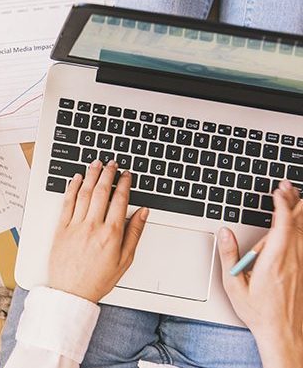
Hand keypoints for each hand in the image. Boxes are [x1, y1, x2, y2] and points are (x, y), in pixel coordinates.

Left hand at [48, 160, 148, 302]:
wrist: (71, 293)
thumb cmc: (98, 280)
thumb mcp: (125, 260)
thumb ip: (134, 233)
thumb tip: (143, 213)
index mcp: (111, 234)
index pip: (120, 200)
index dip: (124, 184)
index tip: (126, 175)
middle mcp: (92, 227)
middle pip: (101, 192)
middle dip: (107, 174)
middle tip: (111, 163)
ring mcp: (75, 226)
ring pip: (83, 194)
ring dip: (90, 176)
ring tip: (95, 164)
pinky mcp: (61, 229)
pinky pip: (67, 203)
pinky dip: (71, 188)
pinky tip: (76, 179)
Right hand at [217, 180, 302, 366]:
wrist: (285, 334)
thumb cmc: (259, 313)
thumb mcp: (234, 286)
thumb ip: (229, 256)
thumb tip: (224, 233)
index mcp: (275, 261)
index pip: (282, 225)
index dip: (282, 204)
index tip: (278, 190)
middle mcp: (293, 260)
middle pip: (298, 224)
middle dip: (294, 202)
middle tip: (289, 185)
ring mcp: (302, 265)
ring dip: (300, 213)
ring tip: (295, 198)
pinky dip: (301, 229)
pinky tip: (299, 225)